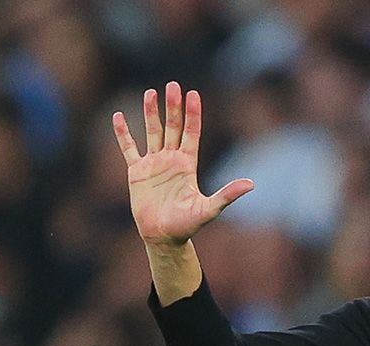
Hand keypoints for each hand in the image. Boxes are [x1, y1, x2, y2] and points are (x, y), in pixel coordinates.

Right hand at [112, 81, 253, 247]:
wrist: (162, 237)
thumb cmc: (186, 225)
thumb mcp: (208, 209)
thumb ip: (227, 195)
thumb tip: (251, 184)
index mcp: (188, 164)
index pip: (191, 133)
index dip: (192, 114)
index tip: (193, 95)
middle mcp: (171, 160)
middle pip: (173, 127)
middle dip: (173, 107)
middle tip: (173, 85)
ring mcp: (153, 164)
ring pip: (152, 132)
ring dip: (151, 113)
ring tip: (150, 92)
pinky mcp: (136, 172)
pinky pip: (129, 148)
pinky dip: (123, 133)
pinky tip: (118, 116)